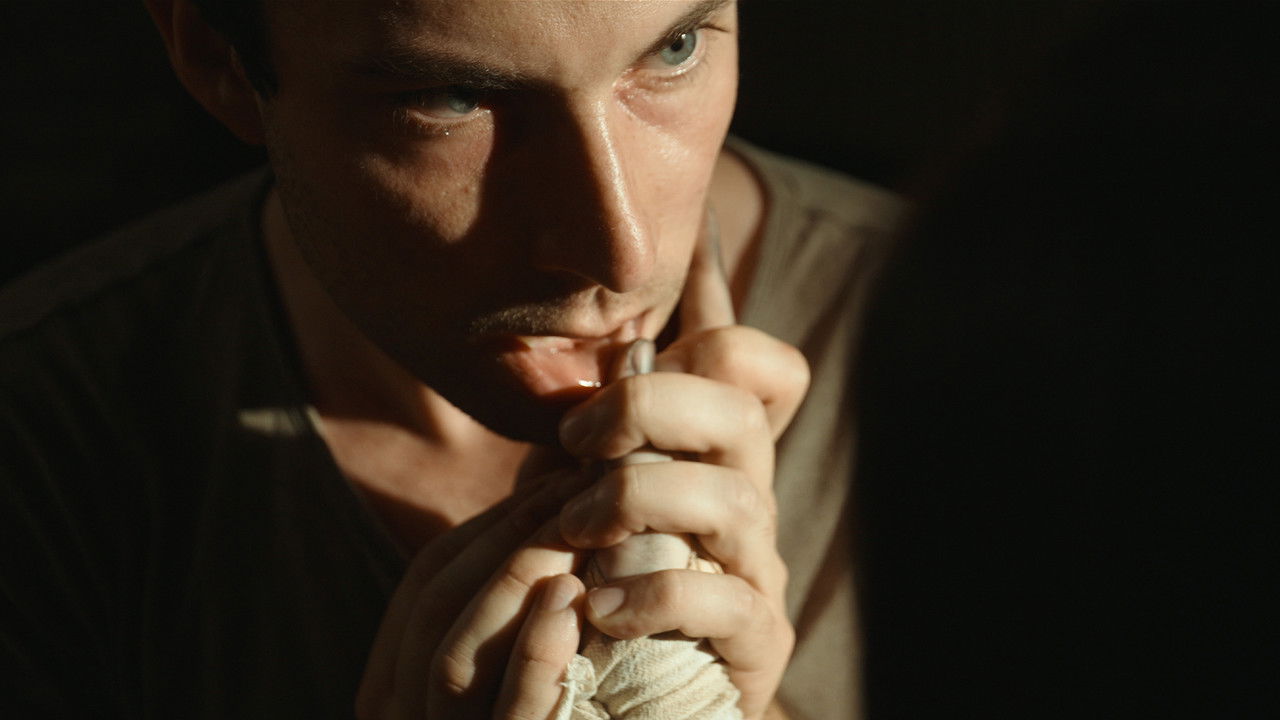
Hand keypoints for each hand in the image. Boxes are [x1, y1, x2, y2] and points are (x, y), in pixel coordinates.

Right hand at [356, 468, 593, 718]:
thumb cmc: (580, 705)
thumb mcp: (526, 647)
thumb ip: (518, 585)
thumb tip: (552, 486)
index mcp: (398, 682)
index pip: (429, 578)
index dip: (495, 521)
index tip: (560, 479)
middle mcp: (404, 714)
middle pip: (435, 608)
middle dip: (510, 538)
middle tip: (582, 491)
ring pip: (455, 659)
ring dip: (517, 584)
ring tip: (577, 533)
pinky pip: (510, 714)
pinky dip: (536, 654)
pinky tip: (571, 600)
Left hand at [553, 232, 808, 719]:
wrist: (624, 694)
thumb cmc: (594, 578)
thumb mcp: (577, 495)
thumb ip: (584, 437)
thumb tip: (586, 354)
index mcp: (712, 453)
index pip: (755, 364)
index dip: (705, 342)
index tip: (614, 375)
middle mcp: (747, 498)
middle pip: (738, 412)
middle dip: (647, 409)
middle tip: (576, 443)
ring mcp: (757, 568)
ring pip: (733, 501)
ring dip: (638, 501)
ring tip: (575, 531)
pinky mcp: (758, 640)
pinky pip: (727, 602)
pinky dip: (654, 596)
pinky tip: (601, 608)